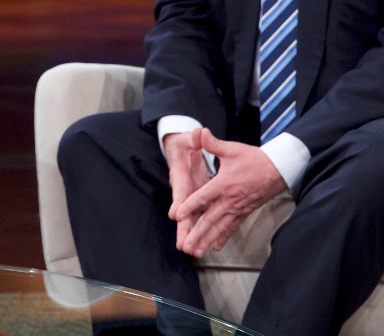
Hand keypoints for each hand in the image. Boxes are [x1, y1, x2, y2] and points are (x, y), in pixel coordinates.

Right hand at [163, 130, 211, 248]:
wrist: (179, 148)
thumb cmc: (183, 144)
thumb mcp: (188, 139)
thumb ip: (194, 138)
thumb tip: (197, 132)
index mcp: (181, 174)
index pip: (180, 189)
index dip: (179, 202)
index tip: (177, 215)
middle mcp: (183, 189)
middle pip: (183, 212)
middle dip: (183, 229)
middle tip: (183, 245)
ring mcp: (190, 196)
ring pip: (191, 219)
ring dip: (192, 235)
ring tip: (193, 252)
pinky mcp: (197, 200)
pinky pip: (200, 217)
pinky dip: (202, 231)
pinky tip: (206, 245)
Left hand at [173, 129, 286, 257]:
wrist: (279, 170)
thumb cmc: (255, 159)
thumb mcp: (232, 149)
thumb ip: (213, 144)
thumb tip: (200, 132)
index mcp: (223, 184)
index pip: (202, 197)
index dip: (189, 206)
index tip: (178, 216)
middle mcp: (229, 200)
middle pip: (209, 219)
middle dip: (197, 234)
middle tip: (185, 246)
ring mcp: (237, 208)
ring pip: (219, 227)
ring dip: (207, 240)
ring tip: (197, 252)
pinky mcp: (244, 212)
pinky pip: (232, 227)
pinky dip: (224, 237)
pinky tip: (216, 247)